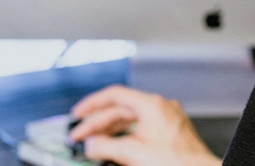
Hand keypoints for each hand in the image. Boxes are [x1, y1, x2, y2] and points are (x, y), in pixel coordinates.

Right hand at [69, 85, 221, 165]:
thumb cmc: (176, 162)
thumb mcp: (132, 153)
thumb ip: (105, 146)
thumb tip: (90, 144)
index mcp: (152, 104)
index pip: (114, 95)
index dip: (92, 104)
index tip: (78, 114)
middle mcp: (161, 107)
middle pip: (121, 109)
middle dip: (98, 123)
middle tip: (81, 135)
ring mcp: (167, 120)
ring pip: (131, 121)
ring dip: (111, 132)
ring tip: (94, 144)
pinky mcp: (170, 133)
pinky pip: (142, 130)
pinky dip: (126, 137)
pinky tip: (115, 148)